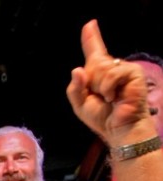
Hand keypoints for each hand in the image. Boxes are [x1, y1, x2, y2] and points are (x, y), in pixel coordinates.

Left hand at [66, 20, 149, 143]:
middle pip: (93, 63)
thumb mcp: (80, 103)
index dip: (91, 37)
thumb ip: (75, 87)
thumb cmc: (102, 117)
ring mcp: (124, 69)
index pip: (94, 52)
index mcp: (99, 73)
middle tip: (101, 97)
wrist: (119, 129)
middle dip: (91, 82)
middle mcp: (113, 68)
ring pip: (101, 69)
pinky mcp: (134, 73)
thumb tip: (77, 69)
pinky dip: (108, 88)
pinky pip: (112, 74)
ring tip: (110, 98)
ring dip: (100, 87)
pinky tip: (115, 97)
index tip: (90, 24)